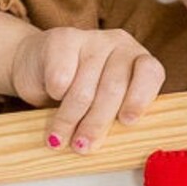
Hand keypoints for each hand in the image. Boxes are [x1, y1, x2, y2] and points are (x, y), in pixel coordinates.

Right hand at [10, 26, 166, 151]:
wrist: (35, 65)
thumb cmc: (78, 92)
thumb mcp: (104, 103)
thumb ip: (116, 116)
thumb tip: (120, 147)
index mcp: (139, 60)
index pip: (150, 74)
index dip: (140, 98)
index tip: (127, 122)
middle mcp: (120, 44)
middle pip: (113, 89)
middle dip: (96, 123)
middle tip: (83, 146)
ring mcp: (92, 38)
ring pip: (84, 89)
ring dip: (69, 119)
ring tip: (58, 139)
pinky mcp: (63, 38)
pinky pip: (60, 77)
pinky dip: (55, 94)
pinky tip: (52, 98)